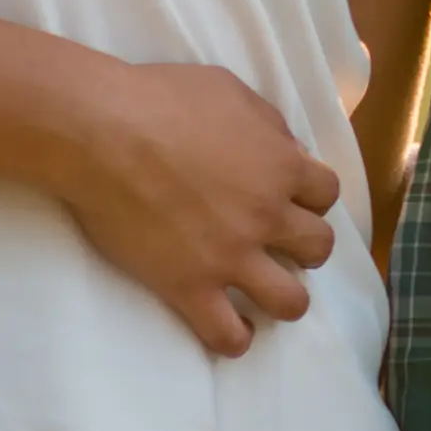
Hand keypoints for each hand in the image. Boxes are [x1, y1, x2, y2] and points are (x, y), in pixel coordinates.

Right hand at [51, 60, 342, 357]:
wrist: (103, 133)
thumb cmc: (162, 100)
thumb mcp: (232, 92)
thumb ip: (268, 124)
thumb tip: (286, 148)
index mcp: (281, 166)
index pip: (327, 194)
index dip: (312, 199)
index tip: (292, 202)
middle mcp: (267, 216)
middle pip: (319, 247)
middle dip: (305, 249)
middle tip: (281, 246)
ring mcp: (230, 257)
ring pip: (290, 302)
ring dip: (285, 299)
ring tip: (265, 295)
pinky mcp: (189, 287)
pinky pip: (228, 335)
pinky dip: (236, 338)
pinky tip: (231, 329)